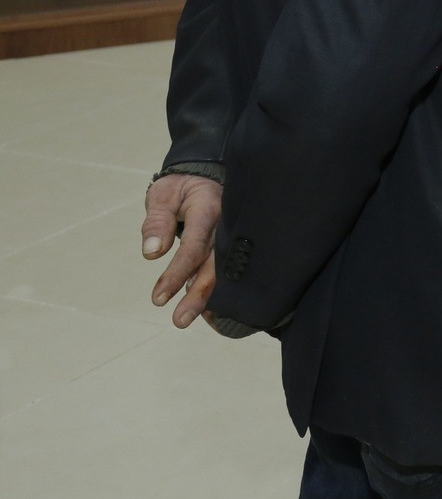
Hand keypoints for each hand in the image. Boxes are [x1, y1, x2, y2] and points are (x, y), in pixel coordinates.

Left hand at [141, 172, 221, 328]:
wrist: (206, 177)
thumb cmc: (181, 188)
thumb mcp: (163, 195)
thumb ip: (157, 221)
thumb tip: (152, 253)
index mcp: (209, 210)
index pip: (194, 246)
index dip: (177, 273)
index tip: (158, 299)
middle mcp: (227, 226)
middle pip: (215, 265)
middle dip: (198, 295)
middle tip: (179, 321)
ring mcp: (233, 237)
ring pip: (223, 271)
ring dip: (207, 298)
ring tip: (189, 320)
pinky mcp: (232, 246)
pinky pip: (228, 271)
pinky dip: (220, 293)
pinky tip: (209, 314)